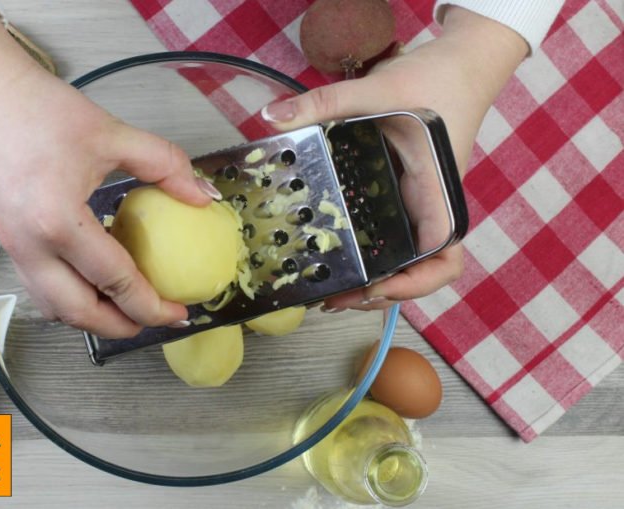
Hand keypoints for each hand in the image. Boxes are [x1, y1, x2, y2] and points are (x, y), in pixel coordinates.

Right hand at [0, 11, 218, 337]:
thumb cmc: (41, 110)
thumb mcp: (112, 134)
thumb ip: (165, 165)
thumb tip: (204, 197)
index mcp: (59, 221)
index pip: (115, 281)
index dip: (152, 305)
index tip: (180, 312)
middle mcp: (31, 247)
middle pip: (80, 312)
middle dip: (122, 327)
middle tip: (156, 320)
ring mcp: (13, 249)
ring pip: (54, 307)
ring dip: (93, 318)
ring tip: (128, 309)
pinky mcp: (6, 244)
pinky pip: (40, 289)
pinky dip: (70, 299)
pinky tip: (95, 283)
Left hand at [262, 6, 526, 310]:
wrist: (459, 62)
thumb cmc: (434, 79)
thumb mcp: (377, 89)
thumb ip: (325, 102)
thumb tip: (272, 117)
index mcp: (436, 192)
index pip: (442, 255)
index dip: (413, 282)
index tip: (372, 284)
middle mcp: (431, 206)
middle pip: (423, 272)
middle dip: (383, 294)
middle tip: (335, 299)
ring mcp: (418, 205)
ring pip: (407, 261)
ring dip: (376, 284)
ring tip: (331, 294)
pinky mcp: (404, 197)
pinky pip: (392, 238)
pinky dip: (369, 256)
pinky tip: (336, 259)